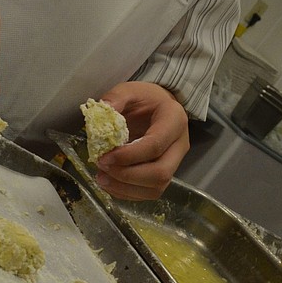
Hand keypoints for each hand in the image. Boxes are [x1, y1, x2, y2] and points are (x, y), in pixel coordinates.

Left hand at [91, 82, 189, 200]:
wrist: (158, 107)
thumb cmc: (145, 99)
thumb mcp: (130, 90)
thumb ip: (115, 98)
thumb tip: (101, 112)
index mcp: (174, 120)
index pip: (155, 145)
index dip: (128, 156)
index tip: (104, 157)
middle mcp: (180, 144)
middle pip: (161, 173)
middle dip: (128, 176)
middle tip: (102, 168)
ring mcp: (175, 162)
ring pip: (157, 188)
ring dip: (126, 188)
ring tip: (101, 178)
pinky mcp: (165, 174)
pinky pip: (150, 192)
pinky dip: (127, 193)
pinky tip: (110, 183)